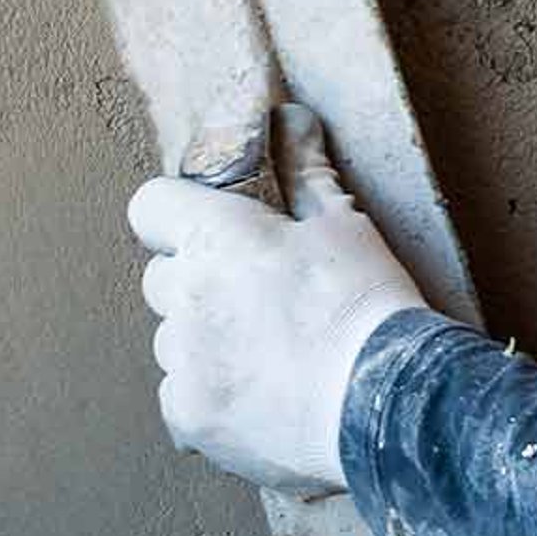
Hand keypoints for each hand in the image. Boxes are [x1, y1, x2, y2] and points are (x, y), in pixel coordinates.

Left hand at [128, 102, 427, 496]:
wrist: (384, 401)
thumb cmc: (366, 306)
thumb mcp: (344, 226)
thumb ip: (305, 173)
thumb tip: (293, 119)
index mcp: (220, 235)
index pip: (151, 205)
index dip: (176, 214)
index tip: (204, 230)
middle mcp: (189, 294)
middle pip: (160, 277)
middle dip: (197, 282)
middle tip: (255, 298)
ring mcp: (185, 359)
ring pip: (171, 340)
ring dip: (204, 341)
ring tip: (267, 353)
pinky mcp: (191, 415)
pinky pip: (179, 397)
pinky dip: (210, 396)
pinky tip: (259, 395)